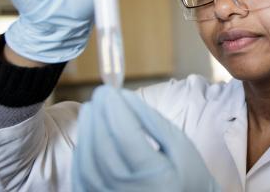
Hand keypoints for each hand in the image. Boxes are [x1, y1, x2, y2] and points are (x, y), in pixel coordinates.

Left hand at [72, 86, 219, 191]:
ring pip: (87, 164)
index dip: (115, 110)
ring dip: (86, 132)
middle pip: (103, 149)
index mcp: (157, 178)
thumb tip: (125, 96)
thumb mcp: (180, 145)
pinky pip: (82, 177)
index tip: (110, 90)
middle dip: (98, 116)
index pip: (126, 138)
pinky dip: (82, 152)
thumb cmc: (187, 174)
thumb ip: (152, 121)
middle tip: (99, 94)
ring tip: (91, 110)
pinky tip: (89, 134)